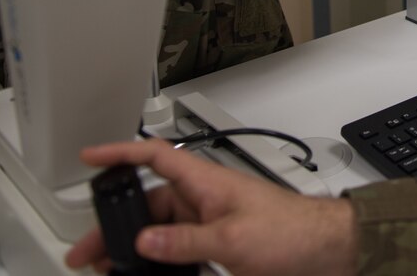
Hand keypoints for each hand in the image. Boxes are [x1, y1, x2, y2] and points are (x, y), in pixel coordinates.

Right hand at [65, 139, 356, 275]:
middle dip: (117, 224)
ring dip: (137, 249)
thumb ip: (185, 241)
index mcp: (208, 183)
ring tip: (110, 270)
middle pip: (150, 204)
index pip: (156, 157)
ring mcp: (214, 223)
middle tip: (88, 251)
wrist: (329, 250)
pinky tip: (149, 275)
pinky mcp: (223, 246)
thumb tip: (144, 241)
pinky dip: (162, 263)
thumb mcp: (232, 238)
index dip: (121, 152)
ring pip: (163, 232)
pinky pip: (182, 251)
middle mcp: (207, 199)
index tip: (89, 157)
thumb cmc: (294, 230)